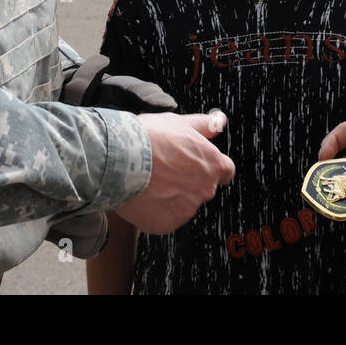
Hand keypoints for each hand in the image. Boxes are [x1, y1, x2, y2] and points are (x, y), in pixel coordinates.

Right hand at [116, 112, 235, 233]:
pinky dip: (156, 209)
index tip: (196, 163)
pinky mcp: (167, 224)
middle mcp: (206, 190)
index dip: (210, 166)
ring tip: (150, 180)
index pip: (225, 171)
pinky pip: (165, 218)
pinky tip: (143, 194)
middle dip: (188, 180)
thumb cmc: (150, 138)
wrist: (120, 159)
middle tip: (165, 168)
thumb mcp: (180, 122)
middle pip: (203, 188)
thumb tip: (220, 121)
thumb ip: (204, 125)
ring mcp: (186, 210)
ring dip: (172, 196)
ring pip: (183, 204)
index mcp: (213, 165)